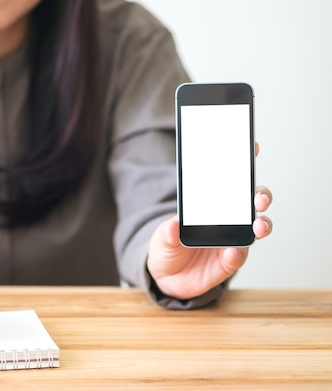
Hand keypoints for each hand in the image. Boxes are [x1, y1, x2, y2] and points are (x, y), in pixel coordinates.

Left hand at [147, 142, 271, 299]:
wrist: (166, 276)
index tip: (251, 147)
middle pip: (252, 202)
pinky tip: (234, 251)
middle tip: (259, 198)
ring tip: (258, 225)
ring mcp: (232, 239)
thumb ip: (166, 232)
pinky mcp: (230, 261)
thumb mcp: (161, 236)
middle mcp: (227, 219)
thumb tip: (173, 225)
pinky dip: (239, 253)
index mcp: (210, 204)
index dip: (242, 163)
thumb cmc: (167, 247)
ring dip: (262, 224)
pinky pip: (239, 256)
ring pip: (256, 227)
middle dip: (261, 196)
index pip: (229, 180)